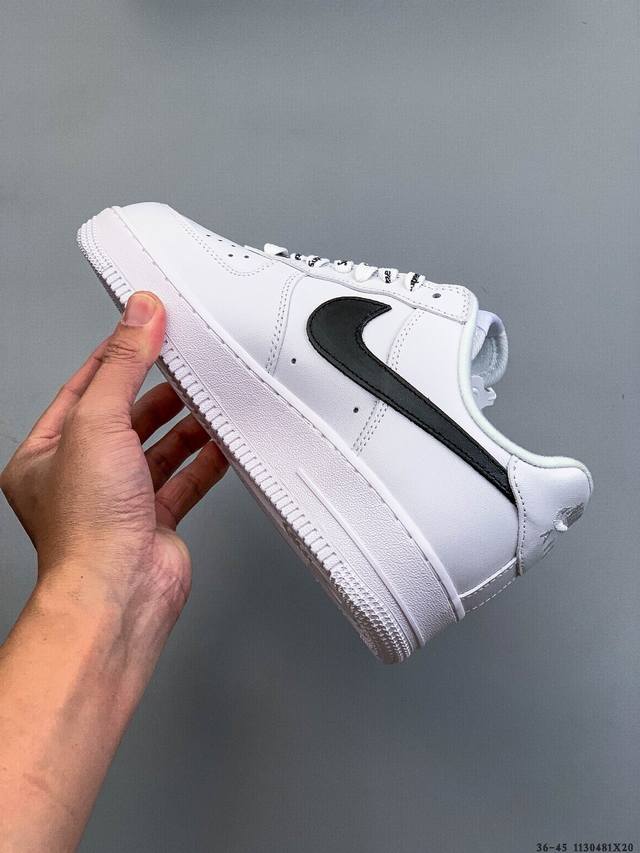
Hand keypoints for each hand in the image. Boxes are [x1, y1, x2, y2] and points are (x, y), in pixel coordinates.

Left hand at [1, 291, 227, 625]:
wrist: (119, 591)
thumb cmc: (86, 526)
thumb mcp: (97, 422)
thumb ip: (123, 365)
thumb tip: (140, 316)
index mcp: (45, 455)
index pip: (82, 389)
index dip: (115, 355)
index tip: (144, 328)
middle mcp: (79, 479)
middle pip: (123, 418)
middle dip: (155, 391)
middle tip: (183, 364)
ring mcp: (118, 501)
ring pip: (156, 450)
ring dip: (183, 426)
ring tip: (207, 399)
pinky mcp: (154, 520)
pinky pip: (183, 480)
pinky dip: (204, 460)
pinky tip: (219, 443)